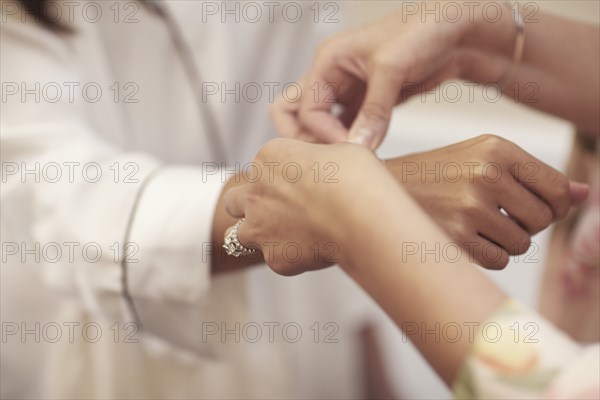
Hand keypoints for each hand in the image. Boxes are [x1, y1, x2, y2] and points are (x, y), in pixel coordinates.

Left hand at [223, 138, 390, 275]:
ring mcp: (260, 228)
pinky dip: (292, 258)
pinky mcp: (275, 258)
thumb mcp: (339, 151)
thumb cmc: (356, 177)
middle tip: (281, 211)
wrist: (362, 215)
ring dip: (262, 236)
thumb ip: (320, 160)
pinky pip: (276, 259)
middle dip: (252, 207)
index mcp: (269, 157)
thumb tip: (328, 166)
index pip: (262, 168)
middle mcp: (255, 192)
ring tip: (293, 238)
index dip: (280, 178)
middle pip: (235, 201)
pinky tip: (317, 252)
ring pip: (241, 235)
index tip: (303, 186)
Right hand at [272, 3, 514, 147]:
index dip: (324, 133)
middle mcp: (332, 77)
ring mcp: (350, 93)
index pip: (307, 110)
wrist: (459, 32)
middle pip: (294, 115)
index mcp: (327, 61)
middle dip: (305, 139)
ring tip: (349, 162)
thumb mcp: (391, 68)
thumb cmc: (422, 30)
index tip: (350, 149)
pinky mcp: (369, 105)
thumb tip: (358, 148)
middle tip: (329, 159)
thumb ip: (373, 111)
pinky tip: (365, 157)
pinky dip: (353, 144)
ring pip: (321, 126)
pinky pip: (349, 130)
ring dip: (330, 145)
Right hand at [385, 134, 588, 268]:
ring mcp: (470, 206)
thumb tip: (583, 194)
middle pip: (542, 220)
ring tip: (473, 225)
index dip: (551, 206)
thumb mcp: (480, 158)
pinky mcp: (456, 236)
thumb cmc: (433, 175)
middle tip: (493, 215)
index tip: (529, 207)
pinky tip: (462, 238)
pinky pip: (499, 260)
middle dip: (524, 224)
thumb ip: (532, 175)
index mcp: (496, 148)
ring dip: (504, 242)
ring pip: (521, 243)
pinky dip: (487, 256)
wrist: (377, 190)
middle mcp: (486, 173)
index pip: (556, 189)